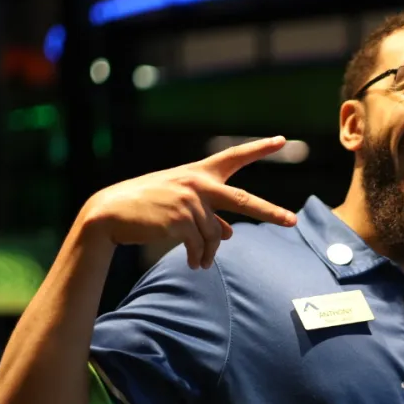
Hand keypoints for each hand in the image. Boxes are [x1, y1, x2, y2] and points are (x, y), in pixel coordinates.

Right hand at [80, 136, 296, 268]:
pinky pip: (201, 246)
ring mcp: (190, 201)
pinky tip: (195, 264)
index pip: (234, 157)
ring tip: (202, 263)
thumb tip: (230, 235)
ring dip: (210, 253)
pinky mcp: (181, 220)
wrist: (110, 213)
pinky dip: (200, 258)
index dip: (259, 148)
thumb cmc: (146, 206)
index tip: (281, 139)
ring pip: (216, 235)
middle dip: (271, 212)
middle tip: (292, 221)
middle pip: (243, 200)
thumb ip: (208, 214)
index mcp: (198, 173)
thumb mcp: (179, 203)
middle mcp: (198, 183)